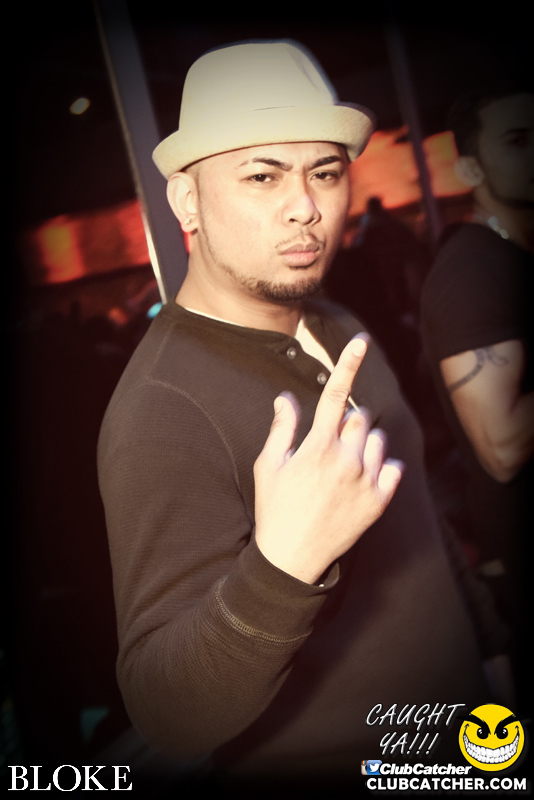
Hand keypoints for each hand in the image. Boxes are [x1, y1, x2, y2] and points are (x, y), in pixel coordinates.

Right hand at [254, 335, 403, 583]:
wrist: (291, 559)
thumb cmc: (274, 509)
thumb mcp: (269, 466)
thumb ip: (281, 428)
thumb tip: (285, 397)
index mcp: (317, 447)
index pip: (335, 395)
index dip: (349, 364)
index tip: (361, 342)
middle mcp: (346, 460)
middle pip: (361, 418)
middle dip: (348, 422)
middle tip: (329, 443)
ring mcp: (366, 481)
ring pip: (379, 441)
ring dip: (365, 443)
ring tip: (344, 465)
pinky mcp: (378, 502)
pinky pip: (394, 469)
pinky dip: (383, 467)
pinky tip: (364, 478)